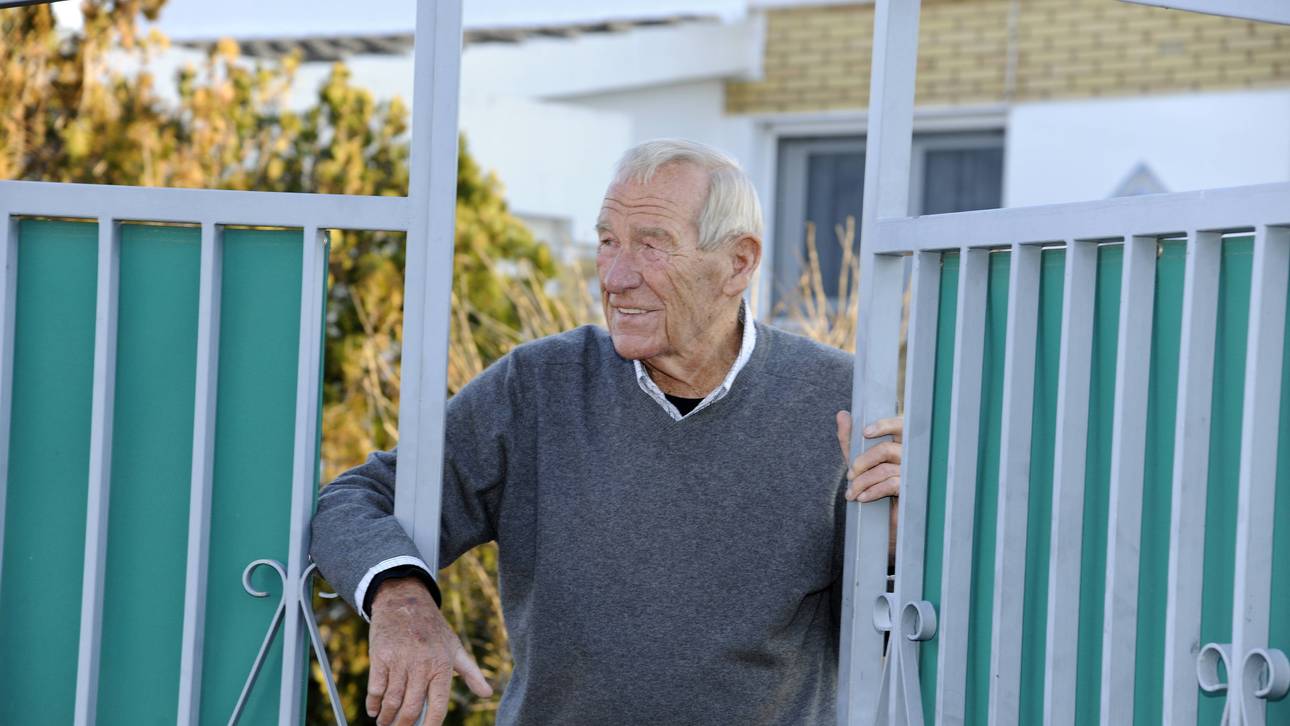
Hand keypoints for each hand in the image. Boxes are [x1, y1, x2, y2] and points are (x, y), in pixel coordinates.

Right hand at [367, 578, 492, 725]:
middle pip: (411, 709)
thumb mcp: (455, 647)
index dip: (431, 725)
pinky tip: (373, 709)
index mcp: (442, 666)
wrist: (404, 600)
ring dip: (386, 718)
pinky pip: (375, 688)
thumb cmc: (433, 629)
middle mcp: (422, 665)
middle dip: (403, 725)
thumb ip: (471, 673)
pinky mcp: (381, 656)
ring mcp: (400, 661)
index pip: (438, 705)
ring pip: (392, 701)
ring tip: (384, 723)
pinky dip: (372, 703)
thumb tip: (487, 693)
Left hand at [835, 412, 901, 502]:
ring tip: (851, 492)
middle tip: (849, 474)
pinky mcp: (909, 488)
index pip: (898, 425)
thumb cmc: (871, 474)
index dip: (883, 426)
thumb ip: (849, 436)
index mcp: (900, 439)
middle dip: (862, 461)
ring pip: (884, 470)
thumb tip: (842, 414)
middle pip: (886, 450)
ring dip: (862, 481)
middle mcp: (909, 453)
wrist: (883, 508)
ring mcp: (911, 470)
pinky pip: (890, 485)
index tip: (865, 433)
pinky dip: (873, 491)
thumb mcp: (858, 455)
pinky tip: (862, 497)